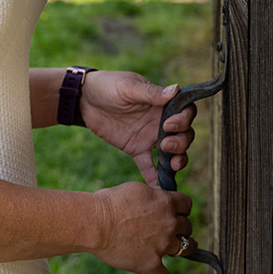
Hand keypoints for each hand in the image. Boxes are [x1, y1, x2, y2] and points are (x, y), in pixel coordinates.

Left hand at [79, 71, 196, 186]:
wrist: (85, 98)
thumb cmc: (109, 85)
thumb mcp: (129, 87)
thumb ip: (151, 92)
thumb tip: (176, 89)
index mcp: (162, 103)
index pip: (186, 113)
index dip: (184, 120)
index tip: (169, 124)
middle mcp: (160, 121)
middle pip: (184, 135)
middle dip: (181, 143)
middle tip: (166, 144)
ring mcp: (149, 136)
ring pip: (171, 152)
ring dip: (176, 160)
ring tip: (172, 166)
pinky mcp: (135, 148)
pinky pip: (148, 165)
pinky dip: (154, 177)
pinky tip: (157, 188)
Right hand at [92, 181, 193, 273]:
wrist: (97, 223)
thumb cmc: (110, 203)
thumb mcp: (136, 190)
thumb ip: (151, 196)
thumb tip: (155, 197)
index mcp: (165, 203)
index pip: (186, 204)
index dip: (181, 208)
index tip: (177, 212)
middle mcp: (169, 224)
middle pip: (187, 226)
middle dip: (181, 227)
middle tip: (172, 230)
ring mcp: (162, 245)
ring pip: (185, 248)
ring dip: (184, 248)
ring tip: (182, 250)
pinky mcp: (151, 264)